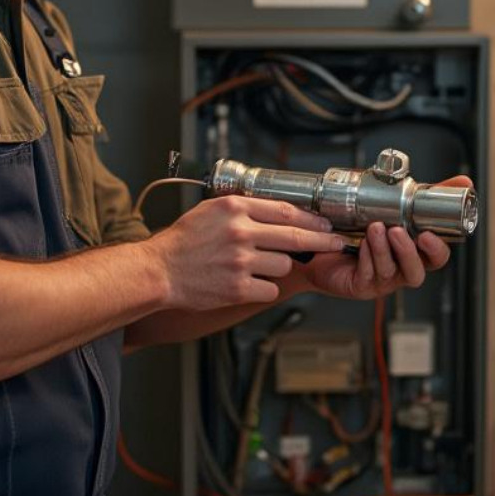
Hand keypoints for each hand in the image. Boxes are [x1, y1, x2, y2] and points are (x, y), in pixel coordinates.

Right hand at [145, 196, 345, 310]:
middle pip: (295, 236)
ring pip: (284, 264)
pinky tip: (249, 282)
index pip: (286, 210)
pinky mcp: (238, 288)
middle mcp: (240, 232)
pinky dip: (265, 287)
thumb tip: (282, 209)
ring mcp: (240, 261)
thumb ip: (244, 207)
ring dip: (280, 266)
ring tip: (259, 265)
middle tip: (335, 242)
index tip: (325, 223)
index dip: (312, 218)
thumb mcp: (212, 210)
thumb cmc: (184, 241)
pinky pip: (270, 288)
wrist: (159, 271)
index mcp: (235, 207)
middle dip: (321, 240)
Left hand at [296, 176, 469, 299]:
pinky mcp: (361, 285)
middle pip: (416, 272)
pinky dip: (366, 257)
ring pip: (389, 271)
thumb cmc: (365, 227)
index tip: (428, 234)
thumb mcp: (398, 207)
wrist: (326, 243)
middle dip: (408, 252)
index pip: (436, 258)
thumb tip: (464, 181)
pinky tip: (361, 243)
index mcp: (415, 253)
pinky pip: (367, 274)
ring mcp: (382, 280)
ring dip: (383, 249)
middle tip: (397, 231)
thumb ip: (430, 197)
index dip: (437, 249)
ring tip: (375, 228)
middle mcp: (401, 269)